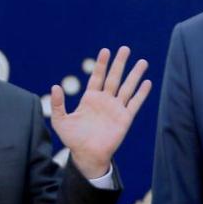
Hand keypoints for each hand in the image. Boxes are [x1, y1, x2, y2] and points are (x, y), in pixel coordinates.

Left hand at [51, 46, 150, 179]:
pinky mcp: (125, 118)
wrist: (87, 155)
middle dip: (120, 63)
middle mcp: (105, 101)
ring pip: (127, 87)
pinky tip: (147, 82)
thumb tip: (55, 86)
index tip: (106, 50)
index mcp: (90, 99)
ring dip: (135, 75)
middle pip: (114, 78)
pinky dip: (141, 93)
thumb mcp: (60, 121)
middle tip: (125, 49)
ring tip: (143, 62)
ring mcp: (116, 108)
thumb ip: (57, 104)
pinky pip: (135, 103)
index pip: (97, 76)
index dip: (101, 64)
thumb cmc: (73, 140)